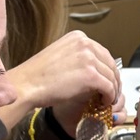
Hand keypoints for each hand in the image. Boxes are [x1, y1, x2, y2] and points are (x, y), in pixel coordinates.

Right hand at [2, 31, 123, 135]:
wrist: (26, 85)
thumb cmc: (38, 75)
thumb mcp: (60, 55)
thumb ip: (77, 56)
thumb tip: (93, 66)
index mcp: (78, 37)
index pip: (102, 52)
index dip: (107, 68)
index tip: (108, 79)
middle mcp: (85, 44)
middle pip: (110, 63)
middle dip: (113, 79)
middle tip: (112, 92)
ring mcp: (88, 59)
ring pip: (111, 76)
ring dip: (113, 90)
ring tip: (108, 100)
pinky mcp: (90, 75)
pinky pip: (109, 88)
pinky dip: (110, 97)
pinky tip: (104, 102)